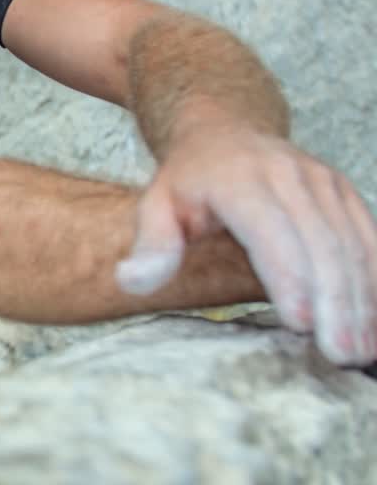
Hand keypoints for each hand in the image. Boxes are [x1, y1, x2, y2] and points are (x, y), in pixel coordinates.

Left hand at [115, 126, 376, 364]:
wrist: (224, 131)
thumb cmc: (188, 180)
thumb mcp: (156, 204)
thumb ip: (150, 244)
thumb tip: (132, 281)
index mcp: (238, 180)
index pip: (270, 232)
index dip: (288, 278)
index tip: (300, 323)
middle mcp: (288, 176)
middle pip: (319, 245)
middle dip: (333, 302)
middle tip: (339, 354)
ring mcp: (322, 183)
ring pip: (351, 245)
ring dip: (362, 300)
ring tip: (361, 351)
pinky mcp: (344, 193)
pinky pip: (368, 238)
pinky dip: (375, 281)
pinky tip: (374, 324)